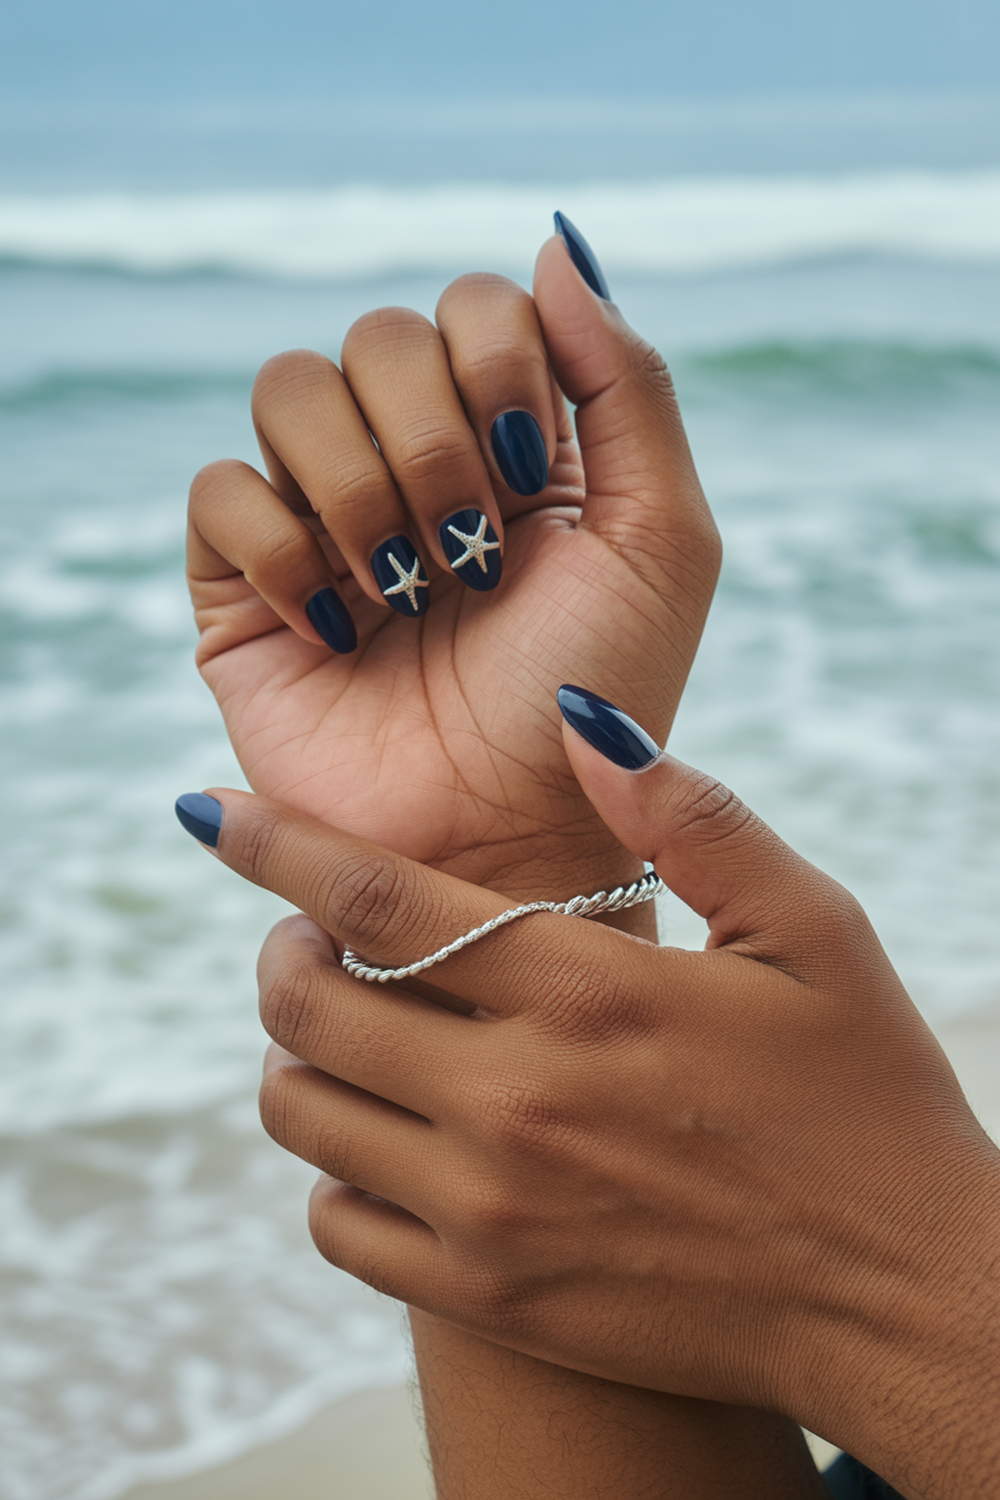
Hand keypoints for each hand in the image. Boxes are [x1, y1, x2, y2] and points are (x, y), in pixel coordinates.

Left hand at [178, 689, 999, 1499]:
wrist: (899, 1297)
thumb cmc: (865, 1097)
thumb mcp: (812, 928)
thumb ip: (689, 816)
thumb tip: (575, 722)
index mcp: (586, 988)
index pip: (374, 898)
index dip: (272, 845)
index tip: (205, 812)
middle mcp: (515, 1098)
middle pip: (306, 1005)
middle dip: (281, 950)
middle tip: (315, 936)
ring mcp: (491, 1209)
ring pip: (301, 1113)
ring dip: (298, 1054)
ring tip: (353, 1031)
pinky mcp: (491, 1295)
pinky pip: (336, 1225)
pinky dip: (333, 1169)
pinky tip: (389, 1136)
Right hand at [186, 232, 718, 895]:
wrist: (508, 841)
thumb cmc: (594, 702)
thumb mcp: (662, 538)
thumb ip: (629, 380)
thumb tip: (551, 241)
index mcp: (512, 441)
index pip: (472, 306)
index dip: (497, 366)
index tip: (536, 480)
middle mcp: (413, 465)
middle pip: (378, 333)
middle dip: (433, 442)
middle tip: (471, 552)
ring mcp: (324, 519)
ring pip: (289, 386)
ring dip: (359, 486)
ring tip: (406, 588)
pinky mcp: (245, 586)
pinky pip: (219, 490)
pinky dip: (278, 547)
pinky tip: (336, 626)